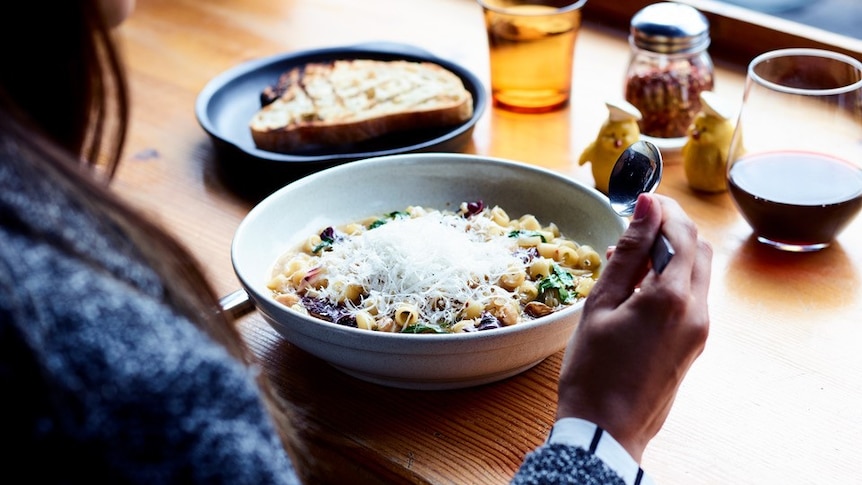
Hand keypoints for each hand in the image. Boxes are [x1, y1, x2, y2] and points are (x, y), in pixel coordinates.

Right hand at [556, 193, 711, 461]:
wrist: (606, 430)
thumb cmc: (592, 370)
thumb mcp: (601, 305)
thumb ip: (629, 253)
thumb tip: (648, 207)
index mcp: (673, 298)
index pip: (681, 234)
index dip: (663, 210)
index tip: (641, 199)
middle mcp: (697, 311)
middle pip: (698, 249)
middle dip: (672, 229)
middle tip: (636, 224)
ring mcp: (699, 331)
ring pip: (698, 273)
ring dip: (671, 254)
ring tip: (629, 258)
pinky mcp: (694, 346)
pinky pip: (691, 298)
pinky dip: (671, 280)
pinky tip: (637, 287)